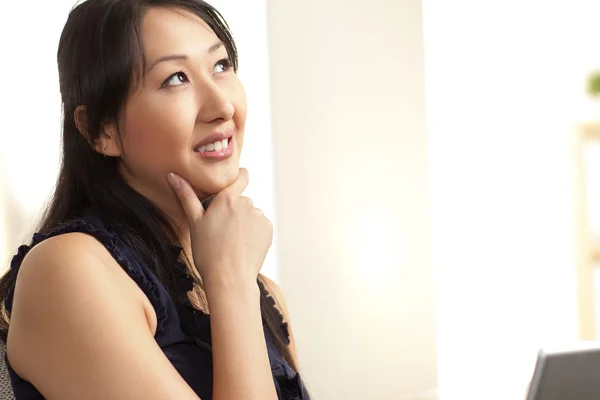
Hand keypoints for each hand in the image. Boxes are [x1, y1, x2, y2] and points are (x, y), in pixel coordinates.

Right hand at [166, 169, 272, 291]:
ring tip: (232, 241)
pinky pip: (260, 226)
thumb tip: (173, 175)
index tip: (239, 178)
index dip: (240, 177)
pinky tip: (243, 245)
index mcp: (228, 198)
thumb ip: (186, 196)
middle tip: (222, 229)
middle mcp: (247, 203)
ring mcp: (259, 217)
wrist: (229, 278)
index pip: (241, 177)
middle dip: (234, 210)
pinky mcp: (268, 230)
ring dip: (244, 222)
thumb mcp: (194, 222)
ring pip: (251, 214)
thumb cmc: (207, 251)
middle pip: (241, 200)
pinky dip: (254, 232)